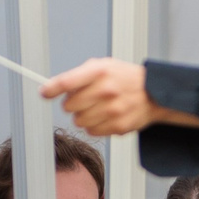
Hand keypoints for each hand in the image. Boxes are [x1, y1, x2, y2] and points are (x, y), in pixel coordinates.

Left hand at [43, 58, 157, 136]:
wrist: (154, 93)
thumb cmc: (125, 78)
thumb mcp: (104, 66)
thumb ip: (80, 75)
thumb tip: (52, 87)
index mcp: (100, 71)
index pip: (66, 82)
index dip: (51, 89)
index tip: (44, 92)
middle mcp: (106, 90)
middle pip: (69, 106)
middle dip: (72, 104)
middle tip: (84, 100)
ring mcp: (113, 110)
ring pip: (78, 122)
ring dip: (83, 116)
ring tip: (97, 108)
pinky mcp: (118, 126)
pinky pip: (92, 132)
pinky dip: (95, 126)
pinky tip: (105, 117)